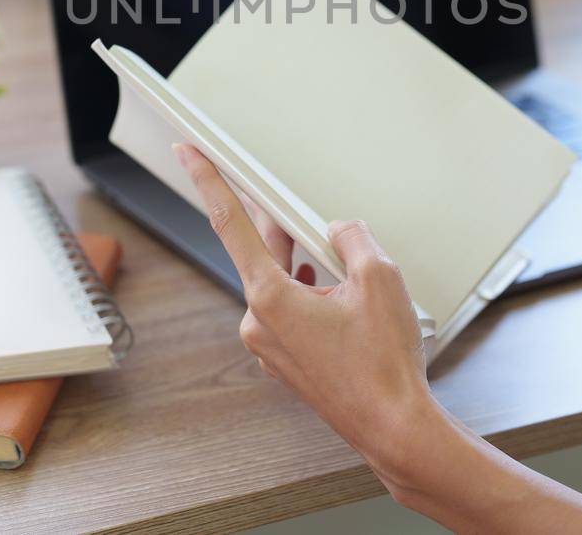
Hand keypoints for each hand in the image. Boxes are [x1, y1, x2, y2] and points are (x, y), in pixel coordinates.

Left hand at [173, 143, 432, 460]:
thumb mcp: (379, 279)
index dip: (208, 183)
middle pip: (262, 253)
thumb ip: (353, 239)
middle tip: (290, 202)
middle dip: (281, 227)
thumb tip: (339, 230)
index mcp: (269, 298)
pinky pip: (287, 311)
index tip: (188, 155)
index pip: (232, 225)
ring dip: (301, 264)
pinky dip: (306, 293)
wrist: (393, 427)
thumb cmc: (384, 366)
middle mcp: (259, 323)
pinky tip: (331, 290)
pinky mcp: (285, 361)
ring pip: (277, 283)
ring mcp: (270, 346)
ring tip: (332, 255)